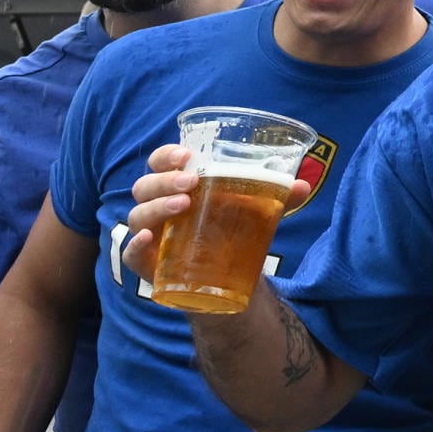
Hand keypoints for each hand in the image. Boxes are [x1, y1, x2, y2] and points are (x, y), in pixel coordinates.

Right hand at [119, 142, 316, 283]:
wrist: (225, 277)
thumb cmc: (232, 231)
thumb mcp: (256, 212)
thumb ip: (278, 198)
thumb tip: (302, 185)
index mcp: (178, 185)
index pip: (160, 162)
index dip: (166, 155)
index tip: (186, 155)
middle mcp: (158, 206)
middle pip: (144, 186)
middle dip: (164, 181)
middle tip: (190, 182)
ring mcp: (150, 234)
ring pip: (138, 215)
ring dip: (156, 206)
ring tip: (183, 205)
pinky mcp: (147, 262)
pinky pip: (130, 252)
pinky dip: (134, 245)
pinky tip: (147, 239)